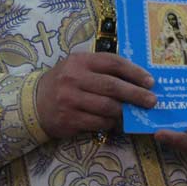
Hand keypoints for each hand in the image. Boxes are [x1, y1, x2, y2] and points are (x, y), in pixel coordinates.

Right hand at [36, 51, 155, 138]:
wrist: (34, 102)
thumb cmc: (64, 82)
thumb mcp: (79, 67)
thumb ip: (102, 70)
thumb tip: (136, 79)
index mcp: (81, 61)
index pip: (113, 63)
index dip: (134, 72)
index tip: (150, 81)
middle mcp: (74, 78)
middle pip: (113, 86)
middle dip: (136, 94)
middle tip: (152, 101)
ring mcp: (70, 99)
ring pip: (107, 107)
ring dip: (124, 112)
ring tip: (134, 114)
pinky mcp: (69, 119)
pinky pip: (98, 123)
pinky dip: (111, 124)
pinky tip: (117, 123)